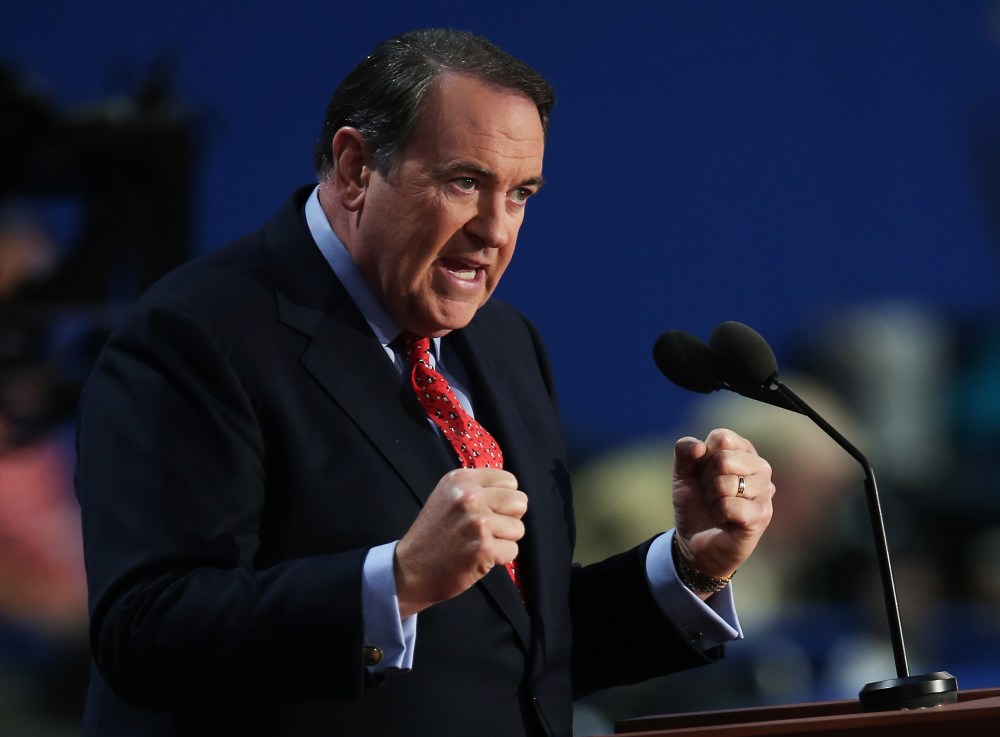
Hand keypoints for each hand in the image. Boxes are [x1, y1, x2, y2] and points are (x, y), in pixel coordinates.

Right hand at [394, 468, 526, 617]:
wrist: (410, 570)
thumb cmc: (434, 534)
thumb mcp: (448, 497)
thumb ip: (478, 489)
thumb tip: (515, 494)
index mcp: (461, 479)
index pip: (509, 481)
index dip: (503, 499)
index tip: (486, 511)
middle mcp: (469, 496)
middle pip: (519, 502)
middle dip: (508, 519)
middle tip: (486, 530)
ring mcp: (477, 522)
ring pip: (518, 528)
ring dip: (503, 540)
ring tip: (478, 543)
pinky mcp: (483, 548)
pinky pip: (512, 550)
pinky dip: (499, 558)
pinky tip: (478, 558)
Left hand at [672, 428, 774, 584]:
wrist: (696, 542)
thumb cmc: (695, 504)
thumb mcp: (683, 474)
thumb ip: (684, 451)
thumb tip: (699, 447)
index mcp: (743, 451)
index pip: (721, 437)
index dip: (702, 457)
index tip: (703, 473)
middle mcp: (760, 467)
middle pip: (723, 459)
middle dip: (706, 479)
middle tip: (710, 494)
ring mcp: (765, 492)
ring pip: (725, 483)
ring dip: (712, 498)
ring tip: (718, 507)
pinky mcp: (762, 516)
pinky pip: (729, 505)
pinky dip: (718, 514)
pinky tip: (725, 520)